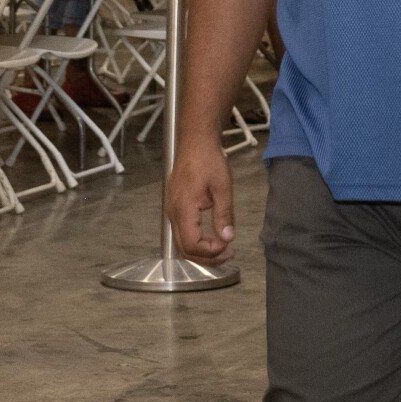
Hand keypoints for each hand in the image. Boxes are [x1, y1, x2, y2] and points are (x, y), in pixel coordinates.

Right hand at [165, 135, 235, 262]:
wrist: (195, 144)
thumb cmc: (208, 161)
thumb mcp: (223, 187)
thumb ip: (224, 214)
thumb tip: (227, 237)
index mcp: (183, 209)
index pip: (192, 244)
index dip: (210, 251)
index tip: (228, 247)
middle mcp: (173, 213)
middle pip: (184, 249)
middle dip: (206, 257)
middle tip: (228, 254)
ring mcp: (172, 211)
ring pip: (181, 243)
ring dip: (201, 251)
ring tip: (222, 248)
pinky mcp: (175, 208)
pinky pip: (182, 233)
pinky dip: (196, 242)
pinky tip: (211, 239)